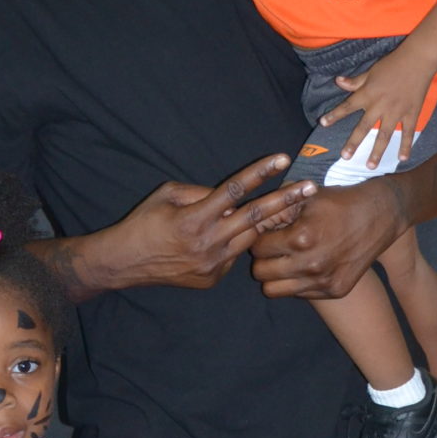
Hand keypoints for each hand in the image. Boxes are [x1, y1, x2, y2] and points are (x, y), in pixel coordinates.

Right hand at [95, 155, 312, 292]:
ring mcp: (213, 265)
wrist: (125, 263)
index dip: (261, 172)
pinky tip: (224, 239)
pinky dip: (234, 243)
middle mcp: (208, 243)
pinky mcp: (213, 278)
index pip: (235, 190)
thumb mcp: (167, 195)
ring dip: (267, 223)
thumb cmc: (144, 222)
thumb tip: (229, 192)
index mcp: (195, 218)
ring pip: (250, 238)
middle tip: (311, 188)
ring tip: (289, 208)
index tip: (282, 159)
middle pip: (256, 217)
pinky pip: (234, 255)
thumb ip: (201, 192)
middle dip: (287, 200)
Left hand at [250, 180, 405, 300]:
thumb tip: (250, 220)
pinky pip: (298, 294)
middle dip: (262, 258)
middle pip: (260, 272)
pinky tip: (306, 265)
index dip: (258, 237)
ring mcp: (324, 282)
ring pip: (273, 290)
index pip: (257, 248)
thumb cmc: (340, 201)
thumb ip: (276, 210)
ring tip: (284, 259)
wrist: (381, 215)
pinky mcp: (335, 291)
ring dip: (274, 274)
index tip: (266, 232)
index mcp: (301, 238)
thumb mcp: (306, 197)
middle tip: (273, 247)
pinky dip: (296, 282)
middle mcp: (311, 265)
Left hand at [319, 47, 436, 166]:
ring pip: (384, 135)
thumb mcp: (371, 71)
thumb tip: (338, 82)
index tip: (323, 123)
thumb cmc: (393, 64)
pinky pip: (408, 133)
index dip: (334, 115)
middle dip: (353, 143)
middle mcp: (379, 106)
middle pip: (364, 127)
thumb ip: (355, 81)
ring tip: (370, 166)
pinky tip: (402, 158)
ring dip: (377, 152)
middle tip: (345, 157)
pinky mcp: (411, 114)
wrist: (418, 60)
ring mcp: (396, 112)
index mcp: (368, 94)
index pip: (347, 106)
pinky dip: (405, 146)